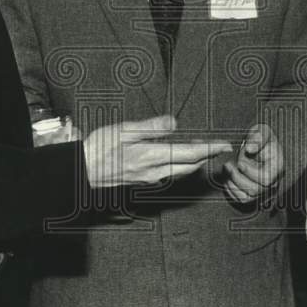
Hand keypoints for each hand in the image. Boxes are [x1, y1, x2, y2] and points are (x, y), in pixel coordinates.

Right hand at [82, 115, 230, 188]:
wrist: (81, 172)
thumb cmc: (99, 148)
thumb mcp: (124, 130)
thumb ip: (151, 127)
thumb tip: (174, 123)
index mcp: (151, 156)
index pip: (190, 154)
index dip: (210, 149)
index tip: (224, 145)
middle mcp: (154, 172)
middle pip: (190, 166)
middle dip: (205, 156)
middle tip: (215, 144)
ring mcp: (149, 180)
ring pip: (180, 172)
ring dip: (193, 162)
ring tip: (200, 149)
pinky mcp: (142, 183)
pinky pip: (169, 175)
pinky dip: (180, 166)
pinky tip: (177, 158)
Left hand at [222, 123, 283, 203]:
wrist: (255, 145)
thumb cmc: (260, 137)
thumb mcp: (262, 131)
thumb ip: (258, 137)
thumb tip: (250, 148)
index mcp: (277, 168)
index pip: (266, 179)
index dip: (251, 172)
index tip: (240, 162)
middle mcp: (272, 182)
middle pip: (255, 190)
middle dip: (238, 177)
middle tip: (228, 164)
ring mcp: (262, 189)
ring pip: (247, 196)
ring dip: (233, 183)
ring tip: (226, 168)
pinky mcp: (252, 194)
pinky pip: (240, 198)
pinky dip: (231, 189)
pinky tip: (227, 177)